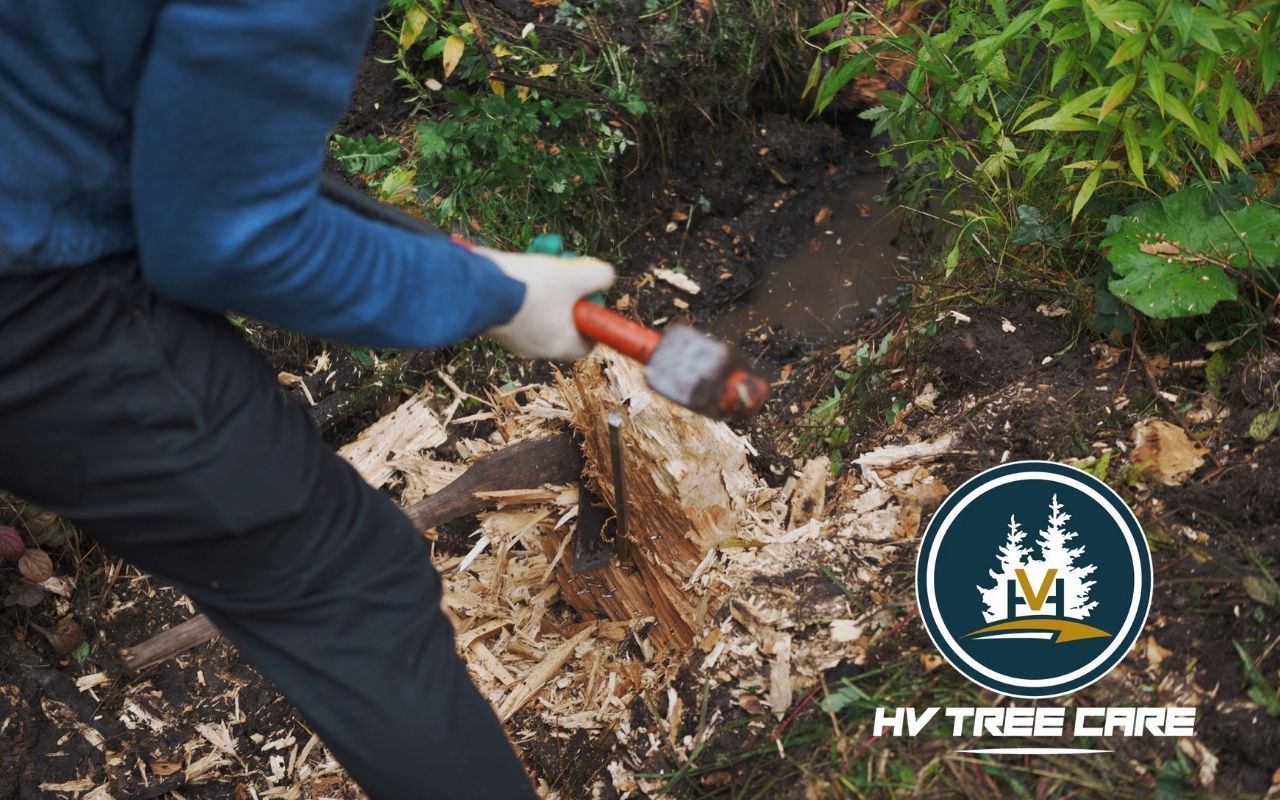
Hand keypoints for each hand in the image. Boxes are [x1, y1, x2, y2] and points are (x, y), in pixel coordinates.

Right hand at [478, 247, 614, 359]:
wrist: (479, 289)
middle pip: (565, 315)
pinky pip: (517, 301)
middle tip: (566, 262)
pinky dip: (523, 279)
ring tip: (545, 247)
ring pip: (541, 302)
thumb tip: (605, 276)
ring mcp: (515, 335)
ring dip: (546, 273)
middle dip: (568, 284)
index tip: (589, 292)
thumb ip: (600, 276)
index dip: (593, 312)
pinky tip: (520, 258)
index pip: (589, 338)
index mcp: (562, 345)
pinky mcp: (496, 321)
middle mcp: (539, 346)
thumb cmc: (533, 288)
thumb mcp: (577, 276)